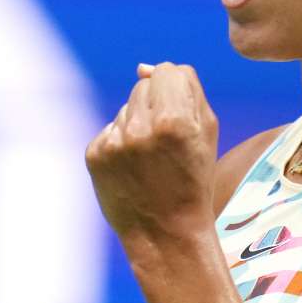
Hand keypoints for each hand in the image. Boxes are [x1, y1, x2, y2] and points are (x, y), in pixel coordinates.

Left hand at [85, 62, 219, 244]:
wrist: (166, 234)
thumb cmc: (193, 180)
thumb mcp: (207, 132)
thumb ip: (186, 87)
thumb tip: (143, 68)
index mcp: (175, 121)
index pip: (167, 71)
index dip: (176, 91)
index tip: (181, 116)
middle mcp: (140, 129)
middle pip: (143, 87)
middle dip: (155, 106)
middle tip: (167, 143)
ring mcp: (114, 143)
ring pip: (125, 108)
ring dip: (136, 124)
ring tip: (150, 158)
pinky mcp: (94, 156)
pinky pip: (109, 130)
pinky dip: (119, 143)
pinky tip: (132, 168)